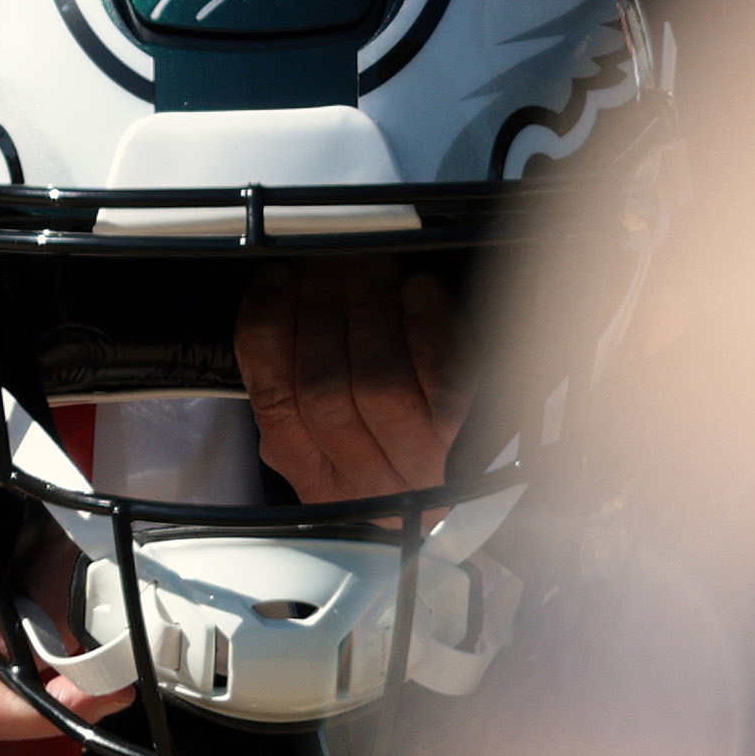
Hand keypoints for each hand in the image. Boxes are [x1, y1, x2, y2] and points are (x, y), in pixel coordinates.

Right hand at [233, 256, 476, 505]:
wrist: (488, 498)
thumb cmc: (405, 449)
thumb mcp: (339, 437)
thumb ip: (302, 378)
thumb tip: (281, 292)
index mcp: (318, 478)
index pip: (274, 404)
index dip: (267, 331)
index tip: (276, 280)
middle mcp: (365, 484)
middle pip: (322, 390)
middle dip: (317, 306)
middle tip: (324, 257)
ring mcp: (421, 469)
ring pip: (377, 383)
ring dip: (366, 306)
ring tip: (367, 262)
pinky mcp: (473, 446)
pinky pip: (442, 383)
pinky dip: (424, 326)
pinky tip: (418, 290)